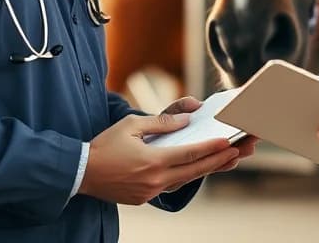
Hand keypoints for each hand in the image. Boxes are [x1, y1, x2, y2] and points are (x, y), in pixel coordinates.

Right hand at [79, 113, 237, 204]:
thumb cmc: (104, 146)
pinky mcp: (144, 198)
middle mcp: (156, 180)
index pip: (190, 154)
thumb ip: (161, 123)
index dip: (211, 148)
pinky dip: (186, 176)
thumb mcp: (131, 126)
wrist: (80, 173)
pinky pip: (171, 185)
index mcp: (153, 161)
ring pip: (185, 179)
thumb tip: (185, 121)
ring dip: (206, 169)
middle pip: (195, 170)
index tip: (228, 142)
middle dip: (219, 160)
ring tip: (226, 160)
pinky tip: (197, 169)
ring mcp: (151, 191)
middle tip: (239, 152)